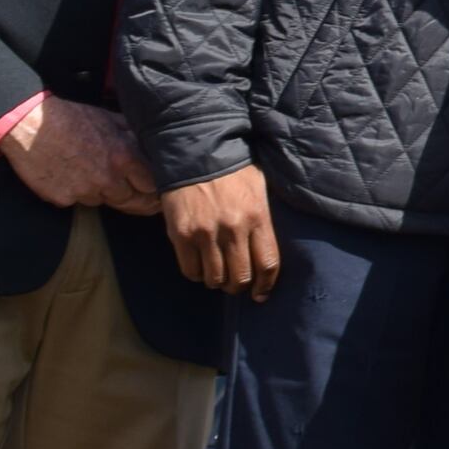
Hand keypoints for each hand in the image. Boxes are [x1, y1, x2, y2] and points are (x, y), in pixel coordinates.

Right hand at [0, 95, 159, 211]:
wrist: (29, 125)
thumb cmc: (70, 118)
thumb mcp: (108, 118)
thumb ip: (131, 133)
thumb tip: (150, 140)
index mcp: (122, 157)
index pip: (150, 185)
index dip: (156, 191)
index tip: (160, 195)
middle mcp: (106, 178)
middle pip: (130, 201)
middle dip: (138, 202)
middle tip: (145, 204)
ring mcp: (83, 191)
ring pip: (103, 201)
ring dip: (105, 194)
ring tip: (98, 180)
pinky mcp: (61, 199)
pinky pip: (76, 202)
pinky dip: (78, 194)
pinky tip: (73, 179)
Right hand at [162, 163, 279, 298]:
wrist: (197, 154)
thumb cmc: (234, 172)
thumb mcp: (260, 190)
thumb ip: (264, 220)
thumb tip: (267, 251)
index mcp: (258, 217)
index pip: (267, 263)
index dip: (266, 285)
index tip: (261, 294)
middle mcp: (233, 229)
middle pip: (241, 277)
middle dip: (240, 286)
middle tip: (237, 284)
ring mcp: (206, 234)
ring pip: (215, 278)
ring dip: (218, 282)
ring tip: (218, 275)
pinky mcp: (181, 235)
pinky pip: (190, 270)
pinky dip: (197, 275)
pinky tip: (201, 267)